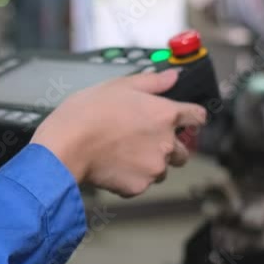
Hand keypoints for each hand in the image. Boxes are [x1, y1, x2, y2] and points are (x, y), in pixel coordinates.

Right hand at [32, 69, 207, 197]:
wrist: (65, 147)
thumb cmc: (86, 114)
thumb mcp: (119, 85)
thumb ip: (152, 82)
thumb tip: (173, 76)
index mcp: (165, 114)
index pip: (198, 117)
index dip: (192, 118)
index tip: (185, 121)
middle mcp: (166, 143)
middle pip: (183, 150)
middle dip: (169, 147)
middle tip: (142, 140)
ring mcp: (154, 168)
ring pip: (162, 170)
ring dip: (150, 163)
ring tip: (123, 152)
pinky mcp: (139, 187)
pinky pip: (142, 184)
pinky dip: (131, 177)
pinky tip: (113, 164)